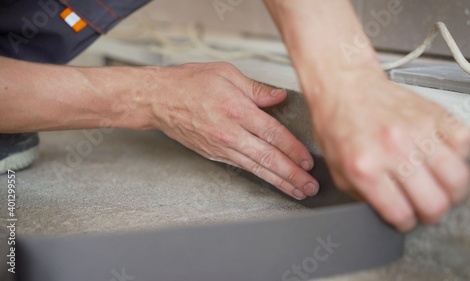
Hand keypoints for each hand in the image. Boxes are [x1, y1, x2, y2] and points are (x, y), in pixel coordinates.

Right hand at [148, 62, 318, 199]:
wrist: (157, 99)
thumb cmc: (188, 83)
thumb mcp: (226, 74)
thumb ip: (256, 89)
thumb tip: (279, 97)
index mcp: (236, 110)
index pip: (273, 133)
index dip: (293, 149)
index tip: (308, 160)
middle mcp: (230, 132)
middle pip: (268, 157)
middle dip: (292, 174)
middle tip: (310, 186)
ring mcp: (221, 147)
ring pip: (257, 168)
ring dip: (280, 181)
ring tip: (298, 191)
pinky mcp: (214, 154)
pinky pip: (242, 168)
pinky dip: (260, 177)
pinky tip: (273, 182)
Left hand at [310, 69, 469, 230]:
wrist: (345, 85)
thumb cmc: (338, 123)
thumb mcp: (337, 169)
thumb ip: (363, 195)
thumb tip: (388, 213)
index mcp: (365, 167)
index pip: (402, 214)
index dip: (405, 222)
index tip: (405, 217)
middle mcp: (394, 150)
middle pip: (435, 203)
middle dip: (431, 213)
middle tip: (424, 206)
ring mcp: (418, 131)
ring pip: (457, 179)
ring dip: (450, 191)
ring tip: (438, 187)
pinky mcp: (434, 114)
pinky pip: (464, 144)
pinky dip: (457, 156)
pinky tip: (440, 157)